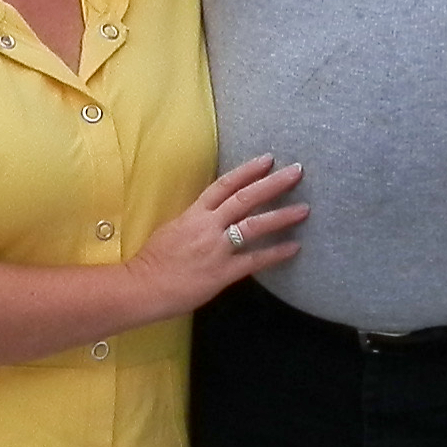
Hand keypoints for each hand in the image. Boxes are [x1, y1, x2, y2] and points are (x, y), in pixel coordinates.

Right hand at [128, 156, 305, 315]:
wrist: (142, 287)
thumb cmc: (153, 260)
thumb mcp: (173, 228)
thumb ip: (196, 220)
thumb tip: (214, 215)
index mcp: (194, 213)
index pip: (225, 184)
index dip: (248, 170)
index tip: (269, 159)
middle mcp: (208, 226)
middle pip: (245, 198)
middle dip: (273, 184)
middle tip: (296, 172)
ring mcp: (216, 248)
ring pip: (254, 225)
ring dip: (281, 216)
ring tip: (304, 209)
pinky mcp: (222, 272)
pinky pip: (254, 260)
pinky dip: (276, 254)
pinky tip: (294, 247)